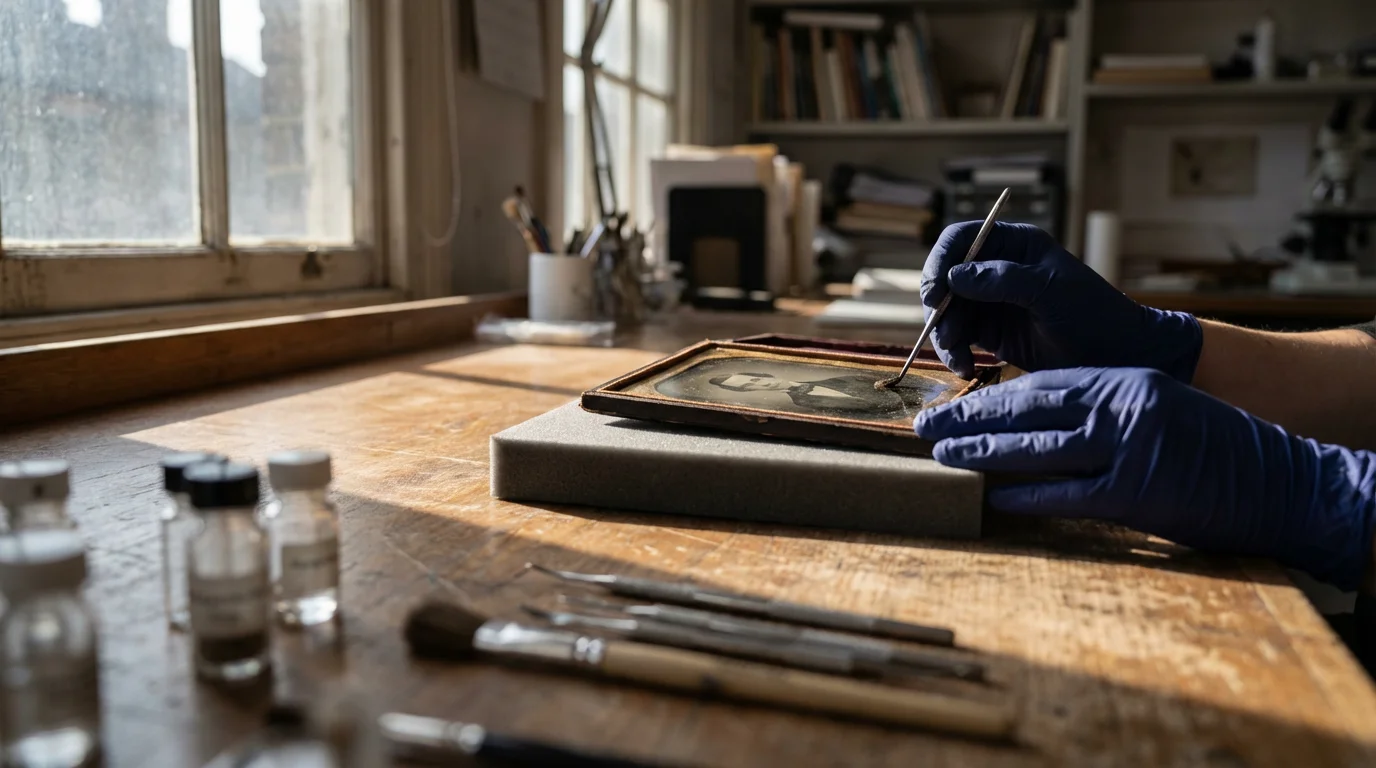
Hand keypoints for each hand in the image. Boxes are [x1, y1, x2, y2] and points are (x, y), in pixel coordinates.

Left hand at [913, 367, 1375, 588]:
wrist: (1285, 481)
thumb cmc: (1219, 448)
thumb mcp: (1161, 408)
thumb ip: (1107, 411)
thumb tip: (1042, 425)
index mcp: (1126, 381)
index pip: (1045, 382)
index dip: (995, 395)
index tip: (957, 402)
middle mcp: (1122, 405)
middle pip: (1030, 406)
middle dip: (973, 416)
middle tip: (928, 424)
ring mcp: (1129, 448)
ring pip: (1038, 445)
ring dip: (984, 451)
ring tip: (943, 454)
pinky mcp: (1136, 492)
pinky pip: (1066, 493)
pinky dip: (1026, 494)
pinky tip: (993, 495)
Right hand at [921, 222, 1202, 380]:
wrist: (1117, 355)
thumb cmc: (1092, 312)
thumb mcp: (1050, 289)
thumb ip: (1002, 279)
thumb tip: (953, 277)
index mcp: (1013, 244)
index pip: (961, 240)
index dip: (941, 261)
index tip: (935, 292)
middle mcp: (996, 269)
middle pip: (945, 278)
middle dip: (939, 307)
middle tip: (943, 333)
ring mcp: (991, 301)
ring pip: (947, 312)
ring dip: (945, 336)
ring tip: (959, 359)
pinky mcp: (991, 333)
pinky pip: (958, 338)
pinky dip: (955, 353)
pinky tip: (966, 367)